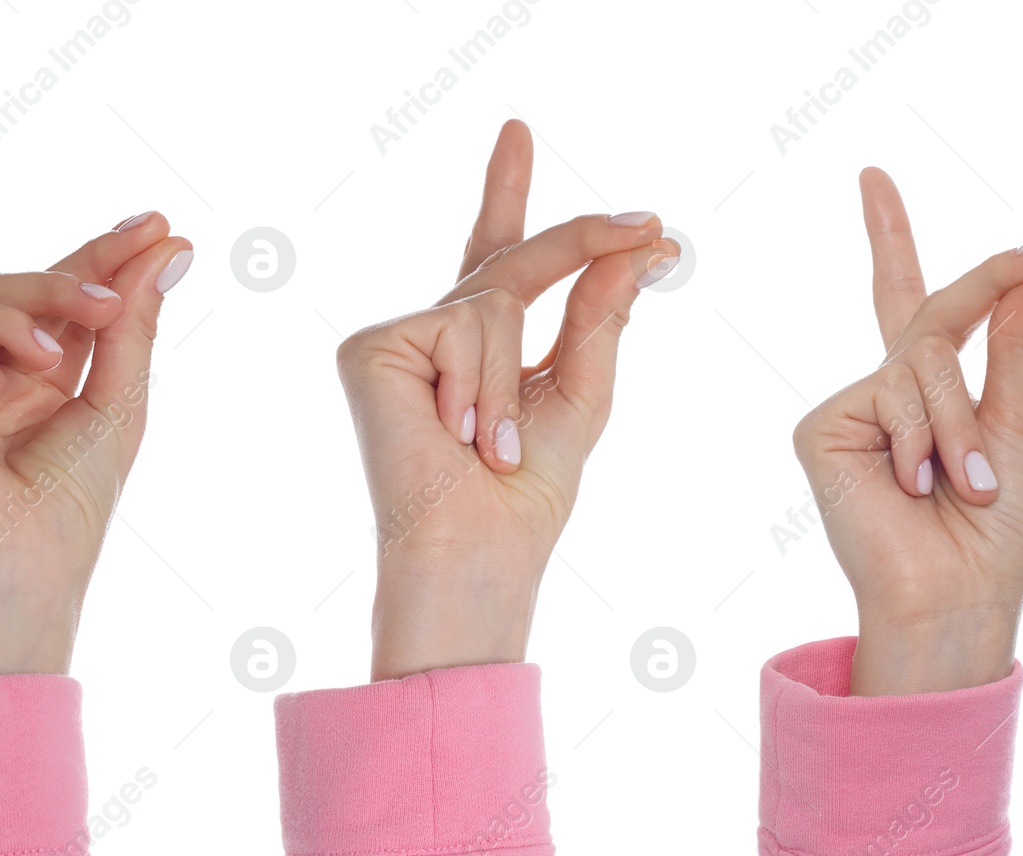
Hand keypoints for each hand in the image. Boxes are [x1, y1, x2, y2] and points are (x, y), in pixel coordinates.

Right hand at [0, 213, 192, 687]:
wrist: (15, 564)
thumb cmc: (71, 503)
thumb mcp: (119, 402)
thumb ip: (133, 326)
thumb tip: (169, 250)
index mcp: (47, 387)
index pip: (80, 311)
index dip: (117, 267)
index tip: (166, 231)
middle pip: (42, 291)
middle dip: (97, 258)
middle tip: (150, 229)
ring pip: (1, 291)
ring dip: (60, 289)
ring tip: (104, 309)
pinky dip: (8, 323)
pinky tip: (45, 354)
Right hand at [338, 121, 679, 680]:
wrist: (476, 558)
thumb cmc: (521, 500)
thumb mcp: (579, 396)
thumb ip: (597, 319)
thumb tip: (637, 248)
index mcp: (476, 347)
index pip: (496, 257)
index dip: (506, 192)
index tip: (517, 131)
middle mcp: (431, 334)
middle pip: (511, 261)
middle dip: (579, 242)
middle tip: (651, 228)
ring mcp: (396, 338)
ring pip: (494, 299)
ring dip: (511, 383)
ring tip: (490, 450)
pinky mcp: (371, 347)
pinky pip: (464, 324)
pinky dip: (479, 386)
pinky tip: (456, 438)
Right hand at [792, 169, 1022, 695]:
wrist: (950, 597)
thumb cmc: (989, 536)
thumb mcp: (1020, 426)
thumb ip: (1019, 343)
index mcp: (926, 394)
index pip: (906, 302)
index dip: (888, 240)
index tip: (875, 178)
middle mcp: (882, 394)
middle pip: (932, 315)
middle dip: (989, 291)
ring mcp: (849, 409)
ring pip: (919, 360)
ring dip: (959, 421)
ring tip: (967, 482)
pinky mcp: (820, 429)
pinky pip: (886, 394)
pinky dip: (919, 437)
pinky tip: (914, 485)